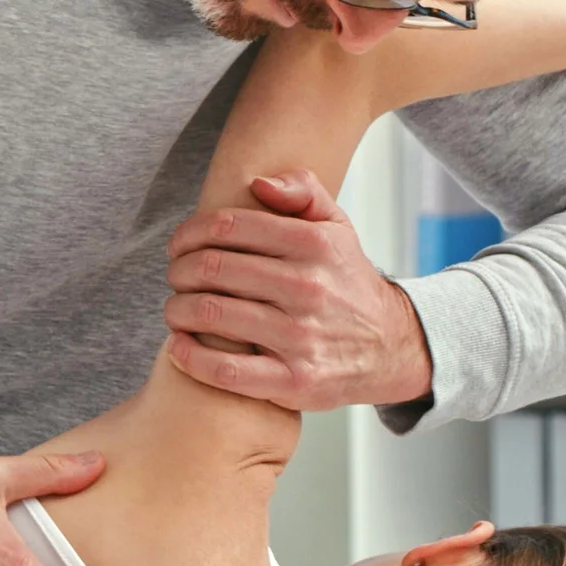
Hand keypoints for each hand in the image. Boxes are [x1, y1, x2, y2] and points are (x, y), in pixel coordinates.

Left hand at [163, 169, 430, 408]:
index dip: (189, 233)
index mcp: (314, 245)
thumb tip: (258, 184)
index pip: (228, 227)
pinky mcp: (295, 381)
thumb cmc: (346, 281)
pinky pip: (226, 371)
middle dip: (179, 271)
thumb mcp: (337, 227)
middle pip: (211, 268)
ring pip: (211, 314)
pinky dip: (189, 356)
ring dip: (177, 309)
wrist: (390, 347)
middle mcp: (309, 288)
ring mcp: (302, 337)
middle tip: (176, 277)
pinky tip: (178, 346)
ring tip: (176, 309)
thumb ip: (303, 190)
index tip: (179, 245)